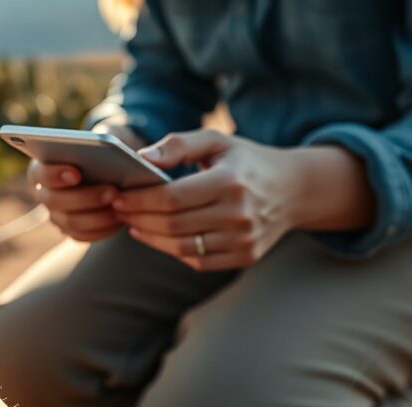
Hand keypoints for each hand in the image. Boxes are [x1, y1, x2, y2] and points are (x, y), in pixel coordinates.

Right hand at [28, 123, 142, 241]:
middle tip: (112, 191)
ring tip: (119, 207)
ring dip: (96, 216)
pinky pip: (82, 236)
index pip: (39, 173)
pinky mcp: (71, 231)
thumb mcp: (109, 135)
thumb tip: (127, 149)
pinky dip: (102, 229)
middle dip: (84, 197)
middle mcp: (44, 194)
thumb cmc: (104, 150)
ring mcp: (56, 215)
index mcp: (41, 168)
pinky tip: (120, 220)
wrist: (112, 170)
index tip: (76, 173)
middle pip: (54, 201)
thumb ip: (111, 136)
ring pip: (69, 222)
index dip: (54, 174)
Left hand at [113, 130, 372, 270]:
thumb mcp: (217, 141)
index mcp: (231, 181)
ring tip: (133, 224)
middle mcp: (239, 214)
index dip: (139, 199)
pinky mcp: (245, 257)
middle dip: (138, 217)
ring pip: (181, 246)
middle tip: (118, 209)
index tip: (118, 195)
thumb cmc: (246, 161)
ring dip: (150, 237)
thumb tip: (141, 158)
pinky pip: (197, 260)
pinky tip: (157, 237)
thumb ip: (179, 144)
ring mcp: (243, 240)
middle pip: (173, 224)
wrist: (293, 190)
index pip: (172, 197)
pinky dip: (172, 250)